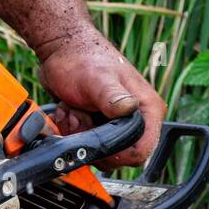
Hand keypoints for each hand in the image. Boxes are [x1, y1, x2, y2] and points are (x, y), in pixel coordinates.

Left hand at [37, 25, 165, 168]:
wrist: (61, 51)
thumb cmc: (83, 59)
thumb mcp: (98, 79)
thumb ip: (113, 97)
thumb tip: (128, 110)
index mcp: (147, 109)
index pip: (142, 151)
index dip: (118, 154)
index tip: (97, 140)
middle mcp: (136, 119)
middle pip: (117, 156)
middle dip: (92, 141)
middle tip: (79, 116)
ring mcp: (117, 124)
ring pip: (98, 151)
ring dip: (78, 135)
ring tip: (73, 109)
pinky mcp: (99, 126)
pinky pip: (85, 144)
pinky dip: (71, 132)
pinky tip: (68, 111)